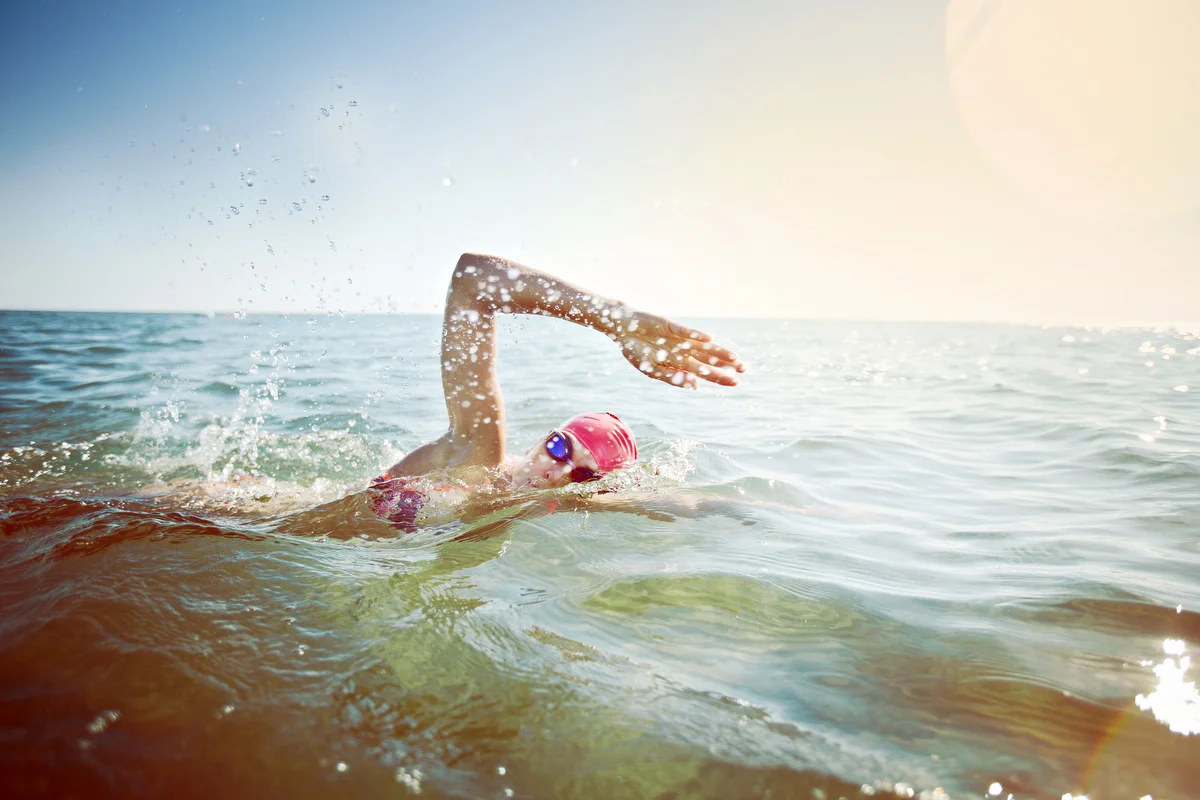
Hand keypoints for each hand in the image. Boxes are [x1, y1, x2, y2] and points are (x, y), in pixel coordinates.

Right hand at [613, 311, 744, 388]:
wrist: (623, 330)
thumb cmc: (637, 351)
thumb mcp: (652, 370)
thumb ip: (673, 378)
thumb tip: (695, 386)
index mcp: (680, 363)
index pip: (704, 372)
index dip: (720, 376)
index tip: (736, 382)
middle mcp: (683, 351)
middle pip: (708, 359)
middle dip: (726, 365)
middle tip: (745, 370)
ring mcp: (679, 338)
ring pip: (702, 346)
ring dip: (718, 352)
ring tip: (734, 358)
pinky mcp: (670, 326)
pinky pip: (684, 331)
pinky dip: (695, 335)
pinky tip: (708, 339)